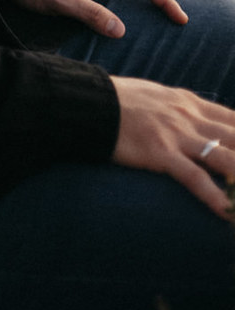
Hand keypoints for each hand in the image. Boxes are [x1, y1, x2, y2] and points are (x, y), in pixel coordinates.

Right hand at [112, 77, 234, 216]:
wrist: (90, 102)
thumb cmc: (122, 101)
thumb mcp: (160, 97)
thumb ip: (184, 110)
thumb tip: (203, 122)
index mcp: (191, 103)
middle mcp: (190, 116)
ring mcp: (177, 134)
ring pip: (225, 158)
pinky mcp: (160, 152)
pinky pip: (194, 177)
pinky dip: (215, 196)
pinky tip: (227, 212)